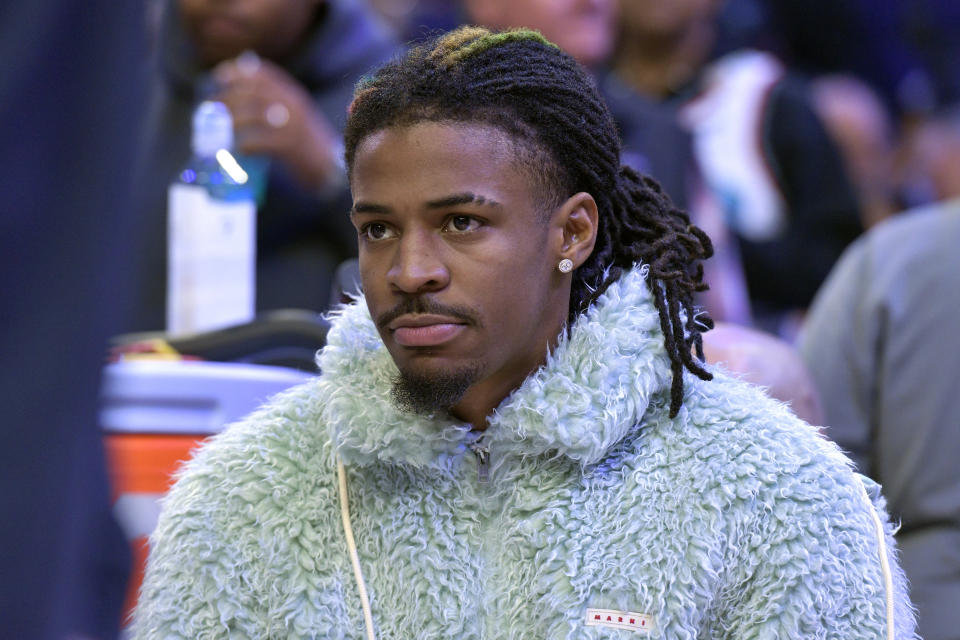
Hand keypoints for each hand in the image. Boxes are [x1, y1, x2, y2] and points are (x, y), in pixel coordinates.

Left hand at [213, 52, 342, 189]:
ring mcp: (293, 125)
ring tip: (220, 128)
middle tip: (211, 106)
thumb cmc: (310, 145)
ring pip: (255, 114)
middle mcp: (294, 105)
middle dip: (229, 96)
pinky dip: (246, 145)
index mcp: (294, 95)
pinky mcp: (291, 146)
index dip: (239, 72)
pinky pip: (261, 142)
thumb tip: (243, 99)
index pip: (264, 75)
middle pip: (254, 92)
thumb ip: (277, 105)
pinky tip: (239, 150)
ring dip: (233, 120)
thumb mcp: (298, 116)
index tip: (219, 75)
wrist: (333, 168)